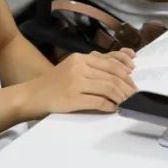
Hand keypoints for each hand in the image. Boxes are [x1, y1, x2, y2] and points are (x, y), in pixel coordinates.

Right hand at [18, 50, 136, 119]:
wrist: (32, 95)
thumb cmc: (54, 83)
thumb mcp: (73, 67)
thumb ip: (93, 66)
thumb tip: (123, 65)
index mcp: (80, 58)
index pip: (110, 62)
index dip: (125, 70)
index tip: (134, 78)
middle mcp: (79, 67)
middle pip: (111, 75)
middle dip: (127, 85)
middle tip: (135, 94)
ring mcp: (76, 82)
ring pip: (108, 87)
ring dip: (121, 96)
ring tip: (128, 102)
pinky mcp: (73, 98)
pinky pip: (98, 101)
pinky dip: (109, 106)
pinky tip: (114, 109)